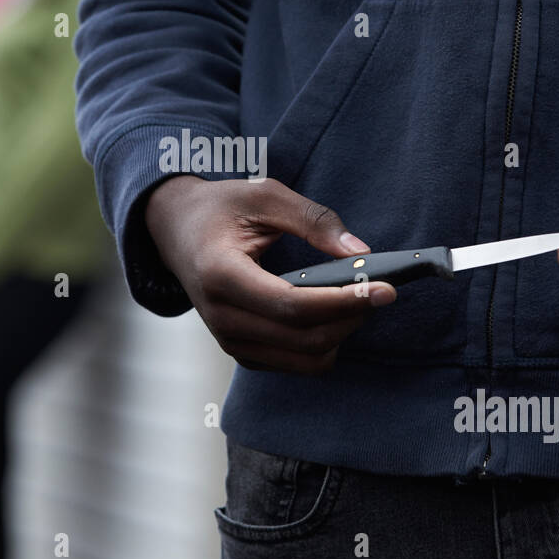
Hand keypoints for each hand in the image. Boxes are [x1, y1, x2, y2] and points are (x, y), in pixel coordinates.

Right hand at [145, 175, 395, 371]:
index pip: (294, 306)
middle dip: (351, 318)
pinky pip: (293, 363)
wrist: (174, 229)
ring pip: (304, 361)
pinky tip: (331, 314)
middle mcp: (221, 317)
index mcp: (221, 275)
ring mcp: (229, 340)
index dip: (345, 301)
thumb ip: (313, 220)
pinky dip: (321, 344)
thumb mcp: (265, 195)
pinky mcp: (240, 351)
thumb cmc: (219, 208)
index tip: (385, 289)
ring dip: (340, 334)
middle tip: (379, 290)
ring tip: (355, 301)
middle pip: (305, 340)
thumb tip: (359, 252)